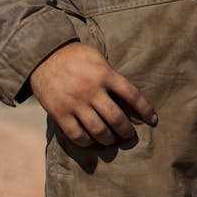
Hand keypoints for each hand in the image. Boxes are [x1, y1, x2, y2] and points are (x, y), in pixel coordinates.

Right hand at [28, 42, 157, 146]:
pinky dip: (87, 142)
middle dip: (126, 131)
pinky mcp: (60, 113)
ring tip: (112, 141)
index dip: (145, 110)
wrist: (43, 55)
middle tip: (129, 135)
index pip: (132, 95)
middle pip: (116, 118)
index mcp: (105, 73)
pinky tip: (91, 141)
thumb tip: (126, 96)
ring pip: (98, 130)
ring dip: (109, 140)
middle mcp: (92, 90)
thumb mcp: (97, 57)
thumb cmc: (75, 55)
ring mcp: (75, 103)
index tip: (153, 120)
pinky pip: (76, 135)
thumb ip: (110, 74)